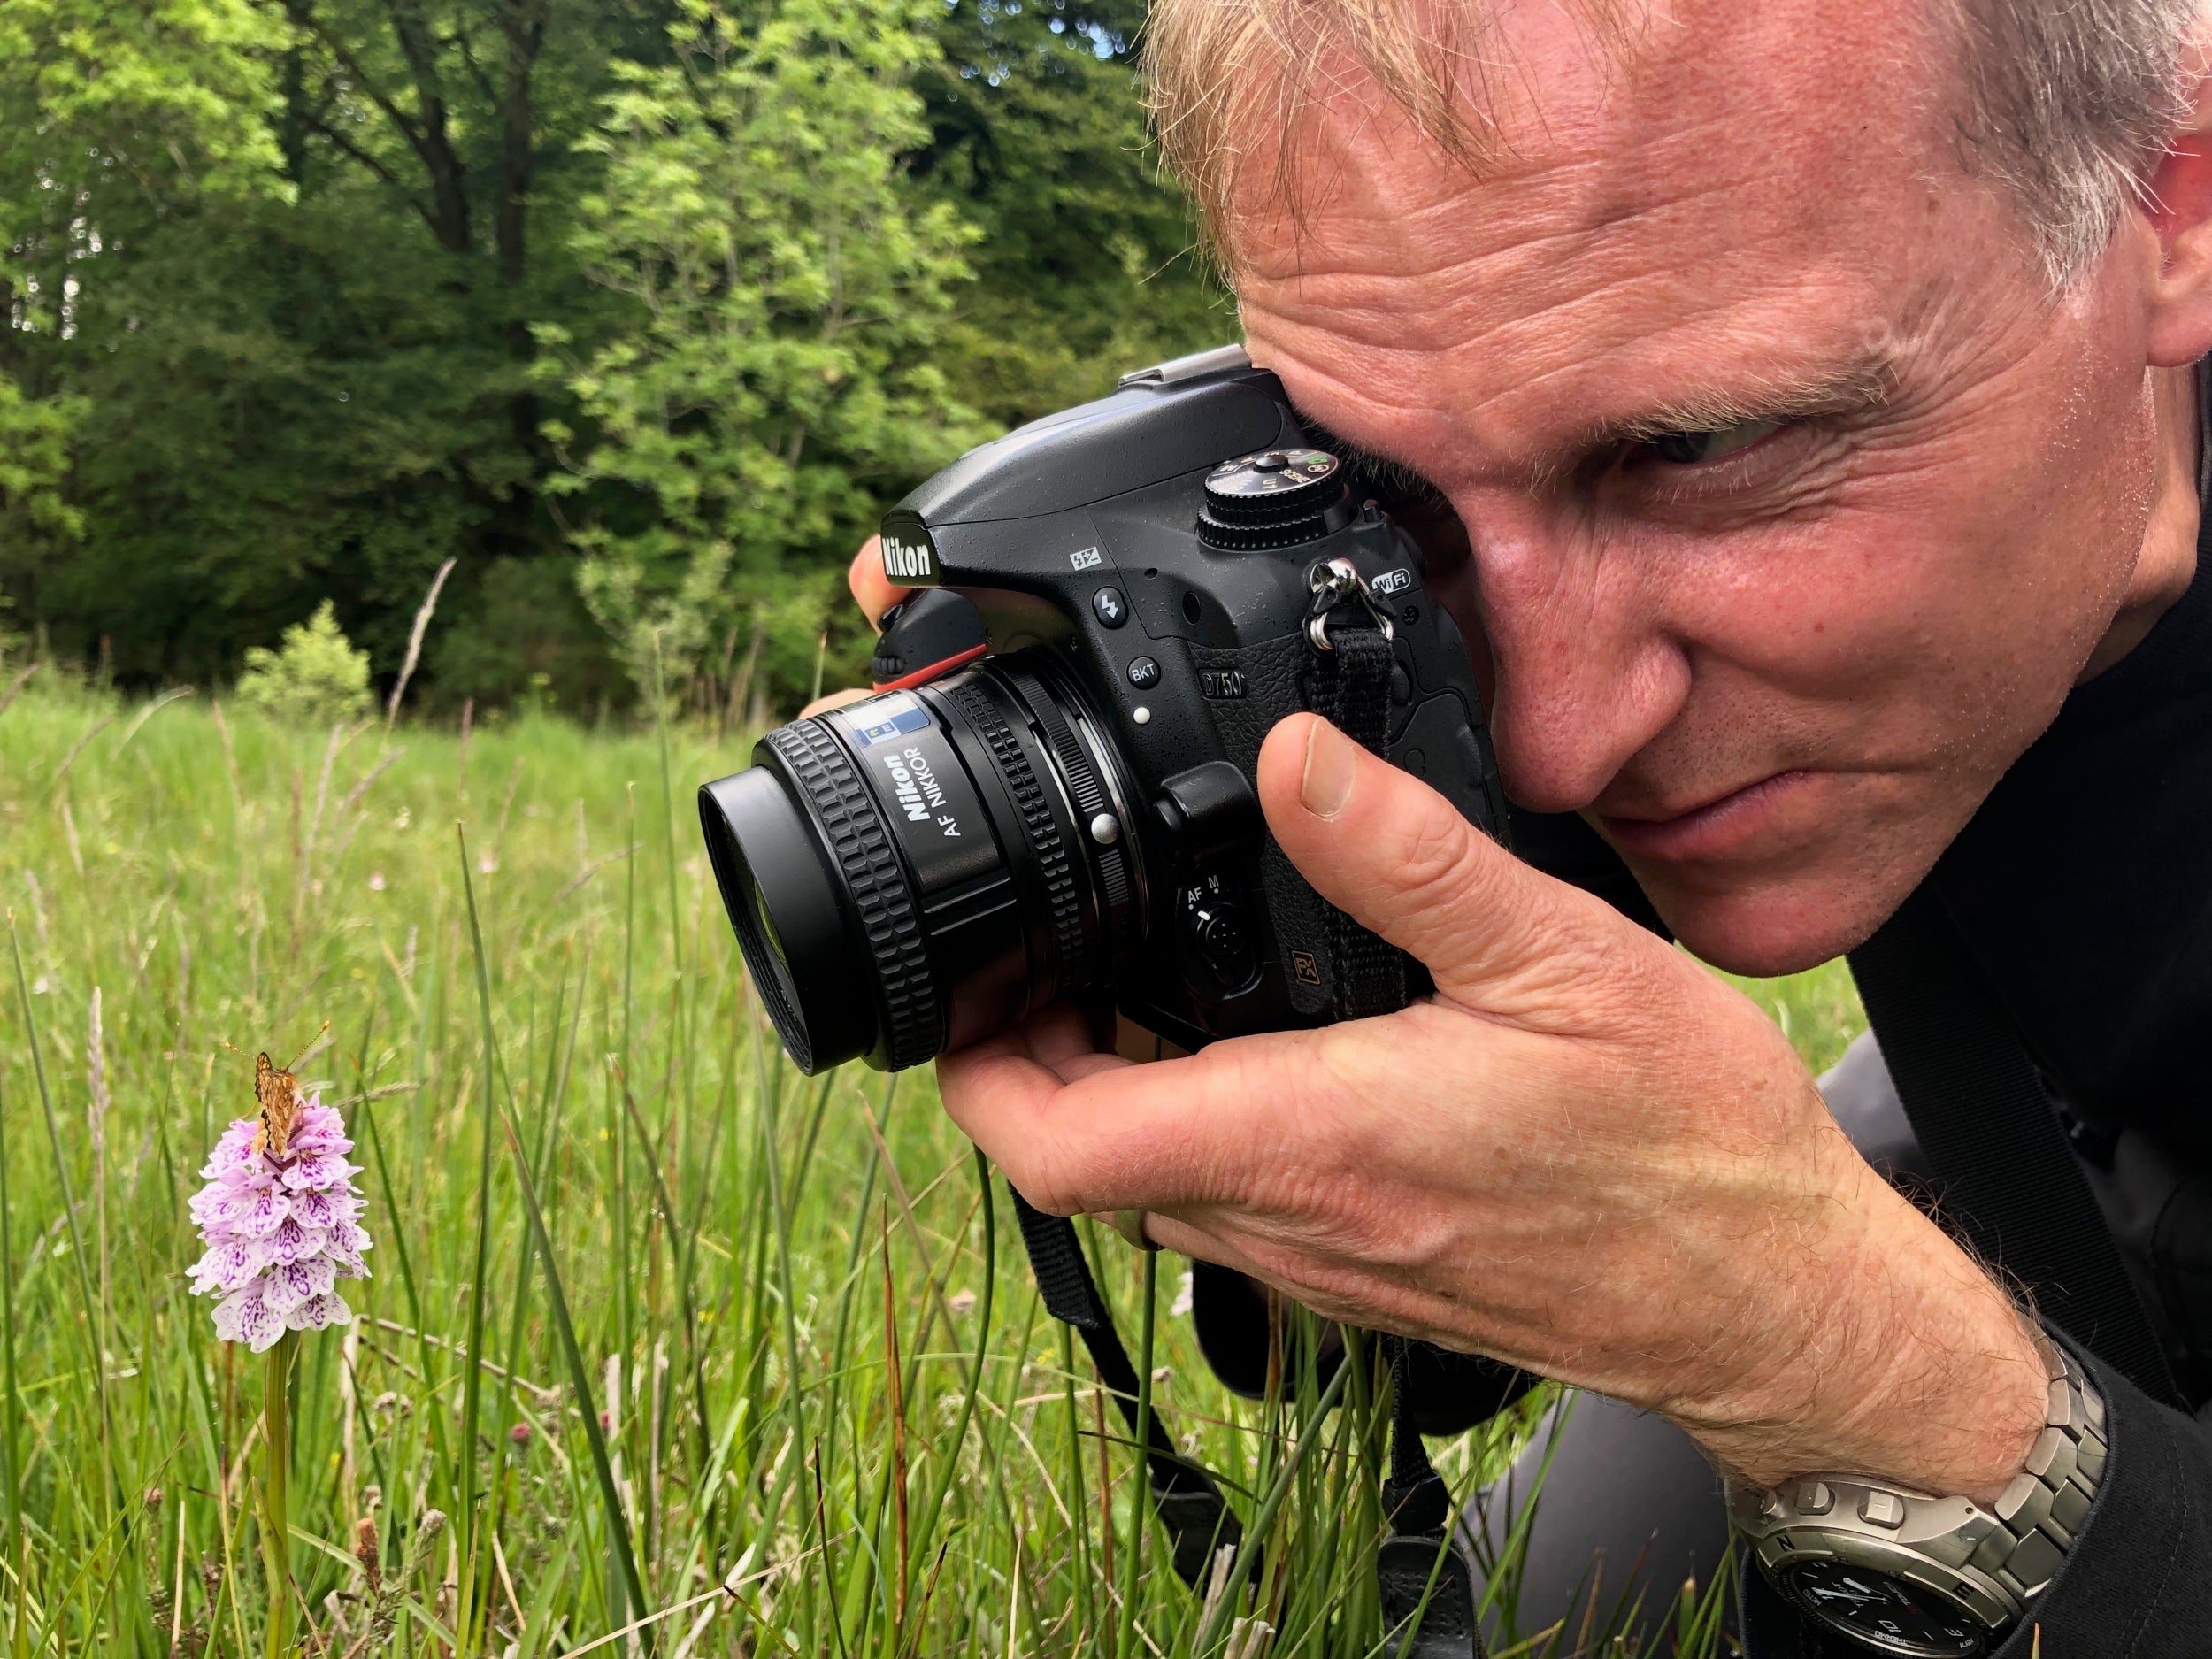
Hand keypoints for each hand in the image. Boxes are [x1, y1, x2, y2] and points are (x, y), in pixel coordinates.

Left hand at [938, 713, 2050, 1500]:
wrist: (1772, 1299)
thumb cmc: (1687, 1148)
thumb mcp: (1559, 958)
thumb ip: (1406, 856)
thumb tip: (1289, 759)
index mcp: (1313, 1140)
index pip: (1059, 1146)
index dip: (979, 1066)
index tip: (979, 980)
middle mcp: (1296, 1220)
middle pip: (1080, 1166)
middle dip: (1034, 1061)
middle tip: (1056, 945)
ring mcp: (1325, 1263)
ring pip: (1150, 1186)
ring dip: (1112, 1094)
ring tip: (1139, 975)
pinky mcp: (1366, 1277)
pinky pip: (1229, 1206)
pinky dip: (1195, 1128)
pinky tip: (1254, 1047)